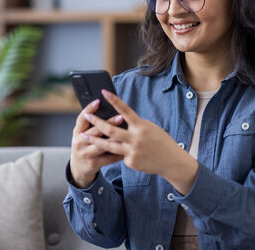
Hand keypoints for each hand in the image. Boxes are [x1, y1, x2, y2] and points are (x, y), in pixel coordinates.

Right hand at [69, 98, 122, 187]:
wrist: (78, 169)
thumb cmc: (85, 146)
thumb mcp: (84, 135)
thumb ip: (93, 126)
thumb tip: (109, 110)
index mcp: (77, 132)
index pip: (82, 118)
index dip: (89, 109)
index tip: (99, 101)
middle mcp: (79, 142)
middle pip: (95, 131)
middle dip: (109, 123)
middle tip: (121, 117)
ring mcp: (86, 154)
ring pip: (102, 145)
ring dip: (115, 138)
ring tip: (127, 132)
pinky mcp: (93, 164)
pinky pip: (109, 158)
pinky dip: (119, 152)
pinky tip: (128, 147)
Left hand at [83, 90, 198, 194]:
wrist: (171, 162)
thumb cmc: (161, 141)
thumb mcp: (150, 128)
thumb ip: (135, 125)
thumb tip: (119, 121)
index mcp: (142, 126)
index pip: (125, 110)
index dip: (114, 100)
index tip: (103, 92)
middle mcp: (136, 138)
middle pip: (111, 129)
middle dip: (96, 122)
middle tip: (86, 116)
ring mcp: (132, 151)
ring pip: (108, 145)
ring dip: (95, 139)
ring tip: (83, 136)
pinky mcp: (130, 161)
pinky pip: (120, 155)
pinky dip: (119, 152)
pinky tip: (123, 152)